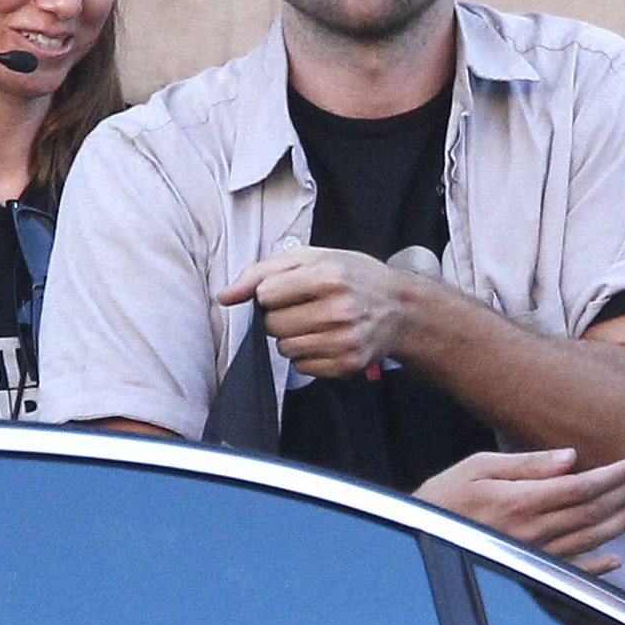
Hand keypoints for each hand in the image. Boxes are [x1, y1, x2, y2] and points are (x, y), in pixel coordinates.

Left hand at [219, 246, 402, 376]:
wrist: (399, 306)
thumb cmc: (350, 275)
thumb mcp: (309, 257)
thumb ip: (261, 272)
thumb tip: (224, 296)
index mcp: (330, 275)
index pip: (266, 294)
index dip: (272, 292)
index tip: (291, 288)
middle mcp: (340, 310)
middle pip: (273, 325)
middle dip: (281, 316)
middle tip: (305, 306)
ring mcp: (346, 340)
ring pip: (285, 349)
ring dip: (293, 337)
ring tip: (317, 322)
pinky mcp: (349, 364)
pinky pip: (302, 367)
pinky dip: (307, 355)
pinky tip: (327, 339)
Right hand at [414, 448, 624, 575]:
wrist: (418, 537)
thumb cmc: (444, 495)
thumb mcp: (479, 466)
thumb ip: (527, 464)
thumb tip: (570, 457)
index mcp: (523, 501)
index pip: (581, 487)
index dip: (612, 475)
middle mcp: (534, 532)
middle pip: (592, 512)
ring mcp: (533, 555)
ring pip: (589, 540)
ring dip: (622, 524)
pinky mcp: (527, 571)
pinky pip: (571, 571)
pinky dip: (598, 567)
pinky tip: (617, 559)